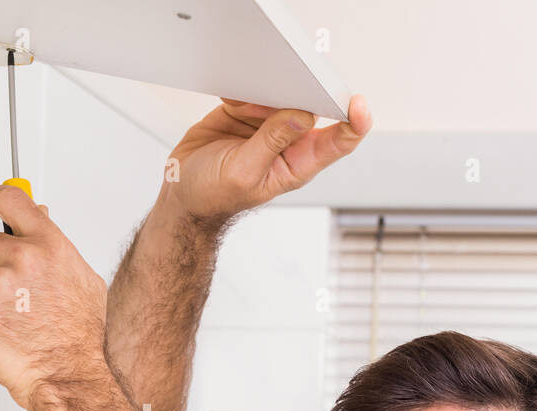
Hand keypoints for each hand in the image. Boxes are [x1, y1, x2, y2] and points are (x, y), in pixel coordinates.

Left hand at [0, 185, 110, 410]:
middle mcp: (21, 259)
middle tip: (10, 288)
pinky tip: (11, 333)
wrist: (69, 374)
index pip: (10, 200)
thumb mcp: (82, 278)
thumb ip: (54, 244)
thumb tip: (39, 217)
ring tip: (18, 318)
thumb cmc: (79, 335)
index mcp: (48, 245)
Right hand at [158, 94, 372, 225]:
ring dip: (264, 91)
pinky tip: (230, 104)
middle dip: (301, 92)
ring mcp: (269, 124)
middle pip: (314, 105)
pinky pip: (255, 87)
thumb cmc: (213, 196)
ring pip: (284, 91)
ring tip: (241, 108)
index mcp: (297, 163)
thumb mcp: (243, 172)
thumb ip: (272, 142)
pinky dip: (243, 88)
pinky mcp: (248, 110)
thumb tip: (305, 115)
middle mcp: (289, 141)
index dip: (354, 120)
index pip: (340, 140)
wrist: (181, 193)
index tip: (355, 102)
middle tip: (281, 89)